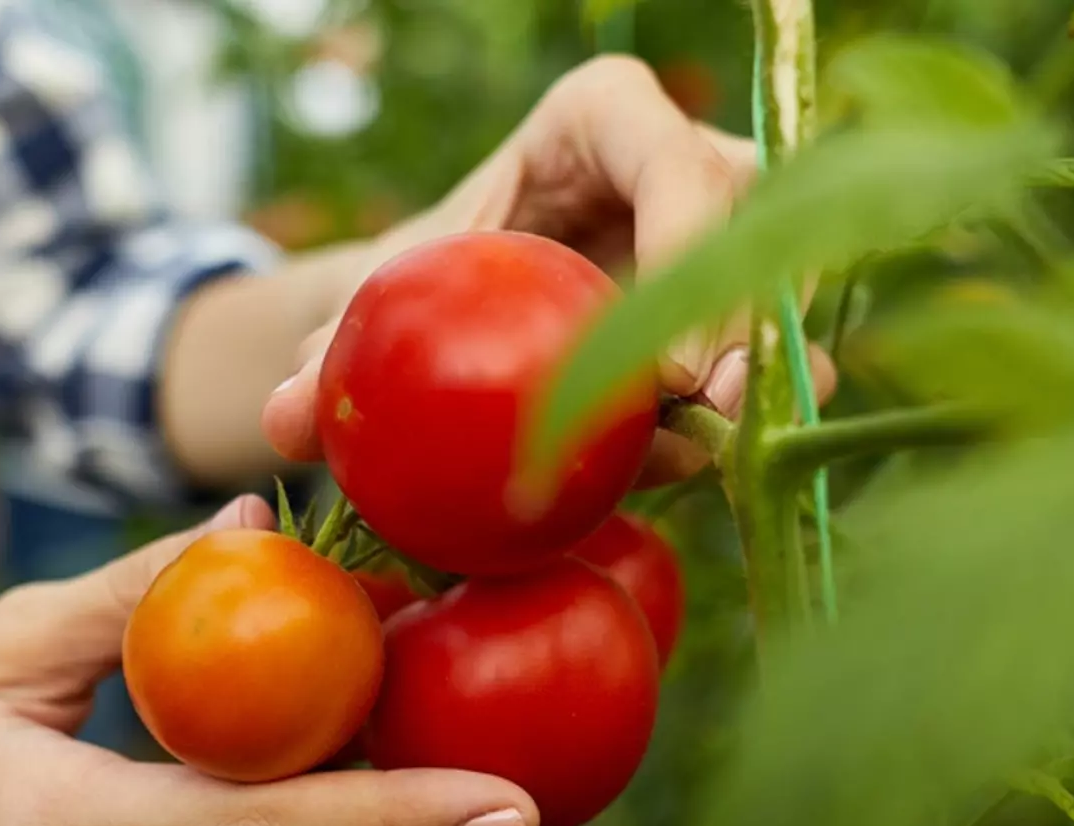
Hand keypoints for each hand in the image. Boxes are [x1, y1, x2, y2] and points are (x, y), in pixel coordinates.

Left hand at [260, 55, 835, 485]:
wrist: (466, 311)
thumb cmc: (429, 277)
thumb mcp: (383, 299)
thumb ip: (335, 349)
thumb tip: (288, 417)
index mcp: (606, 117)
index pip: (676, 164)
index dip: (687, 251)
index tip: (665, 371)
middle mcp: (693, 160)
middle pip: (753, 232)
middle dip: (744, 329)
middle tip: (707, 420)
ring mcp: (737, 233)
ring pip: (785, 294)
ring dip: (761, 378)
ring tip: (710, 449)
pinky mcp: (753, 308)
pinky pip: (784, 356)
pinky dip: (751, 415)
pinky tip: (703, 461)